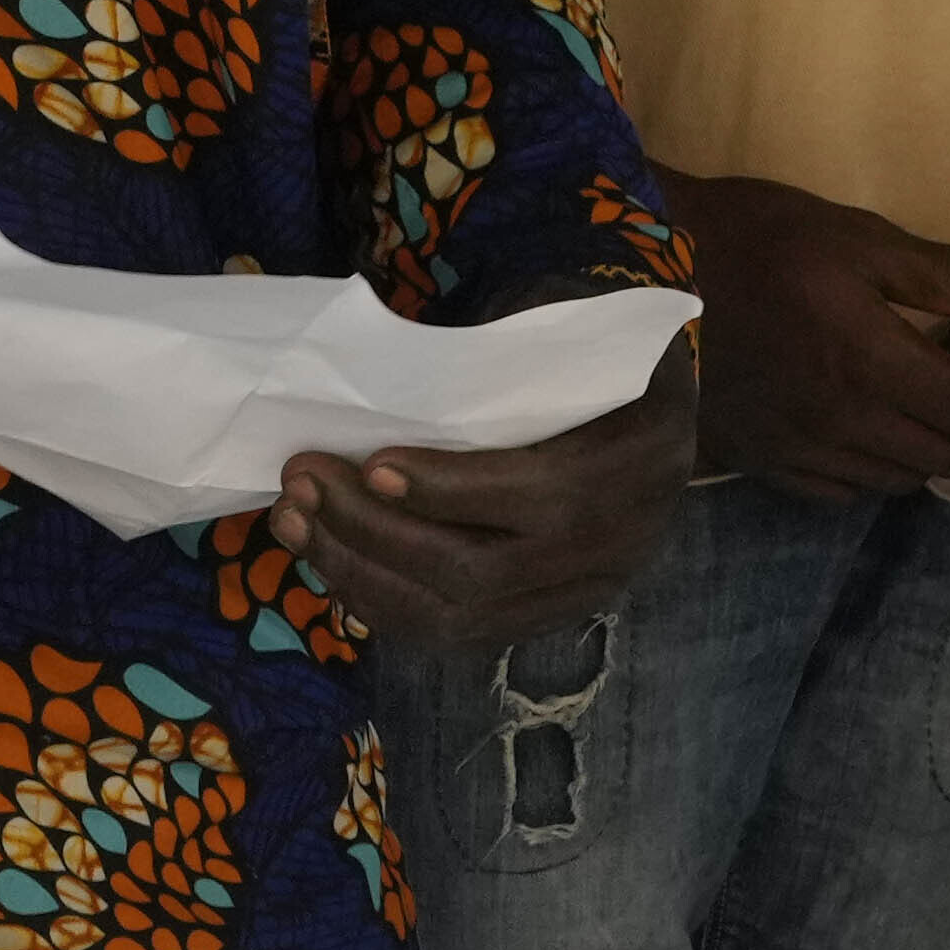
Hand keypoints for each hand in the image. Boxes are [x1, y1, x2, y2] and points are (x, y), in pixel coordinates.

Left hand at [281, 352, 691, 655]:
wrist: (652, 405)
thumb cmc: (591, 345)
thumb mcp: (560, 318)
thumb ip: (500, 351)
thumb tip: (391, 380)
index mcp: (641, 456)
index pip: (543, 497)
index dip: (450, 490)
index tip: (370, 462)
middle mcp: (624, 540)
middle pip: (484, 570)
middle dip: (376, 534)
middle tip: (302, 483)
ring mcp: (589, 588)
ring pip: (462, 615)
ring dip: (364, 574)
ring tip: (296, 522)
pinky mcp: (551, 613)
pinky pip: (460, 632)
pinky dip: (387, 602)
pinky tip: (334, 559)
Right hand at [678, 173, 949, 500]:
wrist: (639, 271)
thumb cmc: (753, 237)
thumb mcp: (859, 239)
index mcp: (875, 364)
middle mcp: (844, 424)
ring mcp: (801, 450)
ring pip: (902, 479)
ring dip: (944, 456)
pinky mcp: (764, 461)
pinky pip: (845, 489)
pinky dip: (882, 471)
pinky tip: (883, 438)